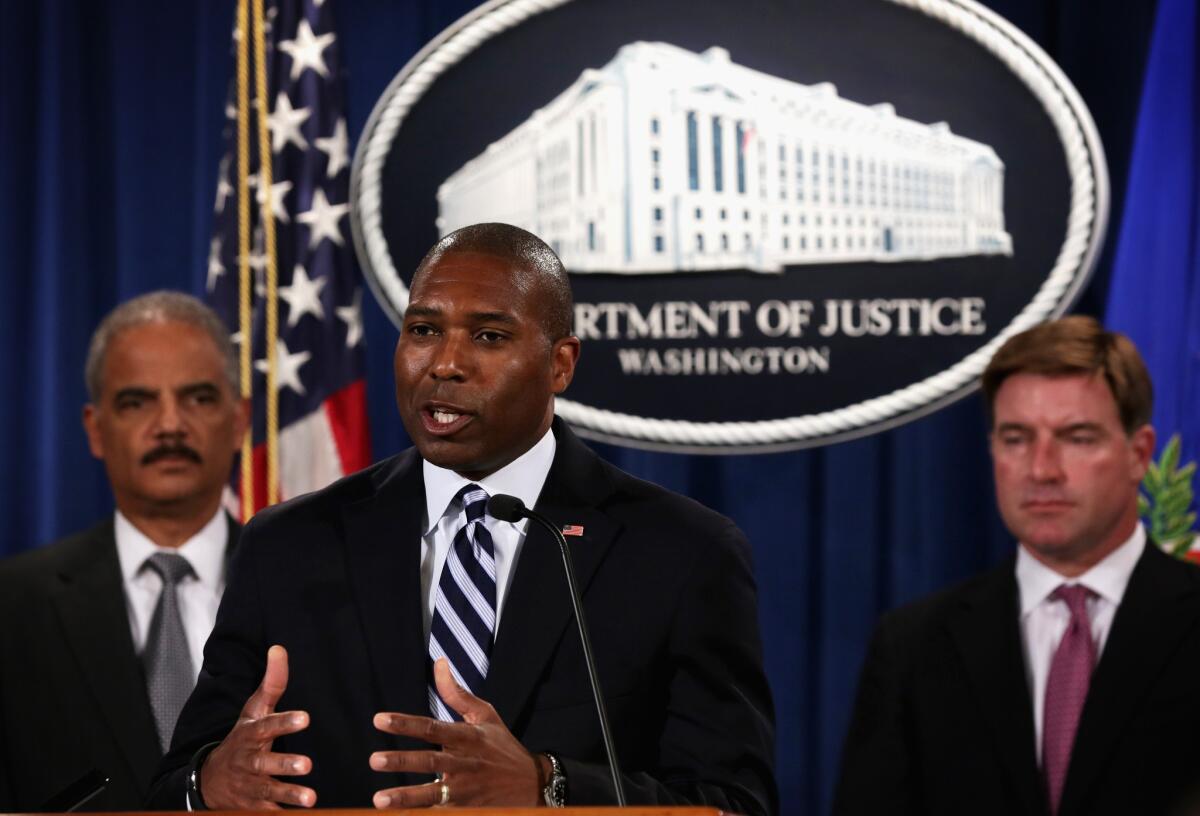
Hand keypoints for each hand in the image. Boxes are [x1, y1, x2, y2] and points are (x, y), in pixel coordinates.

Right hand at [199, 645, 316, 808]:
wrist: (209, 780)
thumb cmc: (242, 739)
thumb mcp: (253, 711)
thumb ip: (271, 683)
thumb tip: (279, 649)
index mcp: (251, 735)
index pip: (267, 726)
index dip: (285, 722)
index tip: (305, 718)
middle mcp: (249, 761)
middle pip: (265, 763)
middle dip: (285, 764)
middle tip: (307, 764)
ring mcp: (249, 786)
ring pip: (268, 792)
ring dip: (288, 795)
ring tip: (311, 799)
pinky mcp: (253, 807)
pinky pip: (268, 813)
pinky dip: (281, 815)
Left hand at [369, 657, 543, 807]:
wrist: (533, 784)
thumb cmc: (503, 746)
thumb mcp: (485, 715)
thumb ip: (457, 693)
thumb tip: (439, 663)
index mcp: (468, 736)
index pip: (432, 727)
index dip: (406, 723)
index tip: (379, 720)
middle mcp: (465, 762)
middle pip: (430, 760)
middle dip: (402, 762)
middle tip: (374, 760)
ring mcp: (467, 790)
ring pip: (433, 793)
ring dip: (406, 797)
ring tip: (380, 800)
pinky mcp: (468, 811)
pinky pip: (441, 813)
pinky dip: (422, 814)